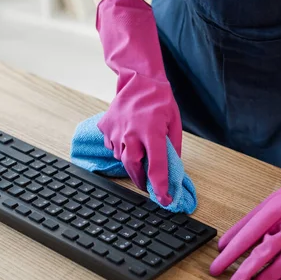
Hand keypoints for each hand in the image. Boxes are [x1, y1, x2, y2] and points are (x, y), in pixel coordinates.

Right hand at [98, 74, 181, 204]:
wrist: (138, 79)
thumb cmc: (159, 99)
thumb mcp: (174, 122)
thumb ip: (173, 146)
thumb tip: (172, 166)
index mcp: (152, 133)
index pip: (156, 167)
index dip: (161, 187)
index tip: (164, 200)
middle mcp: (131, 134)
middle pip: (133, 168)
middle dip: (141, 181)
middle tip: (148, 186)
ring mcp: (116, 131)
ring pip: (121, 158)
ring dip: (130, 162)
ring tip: (139, 152)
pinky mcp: (106, 127)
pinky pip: (112, 146)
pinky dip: (120, 148)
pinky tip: (128, 139)